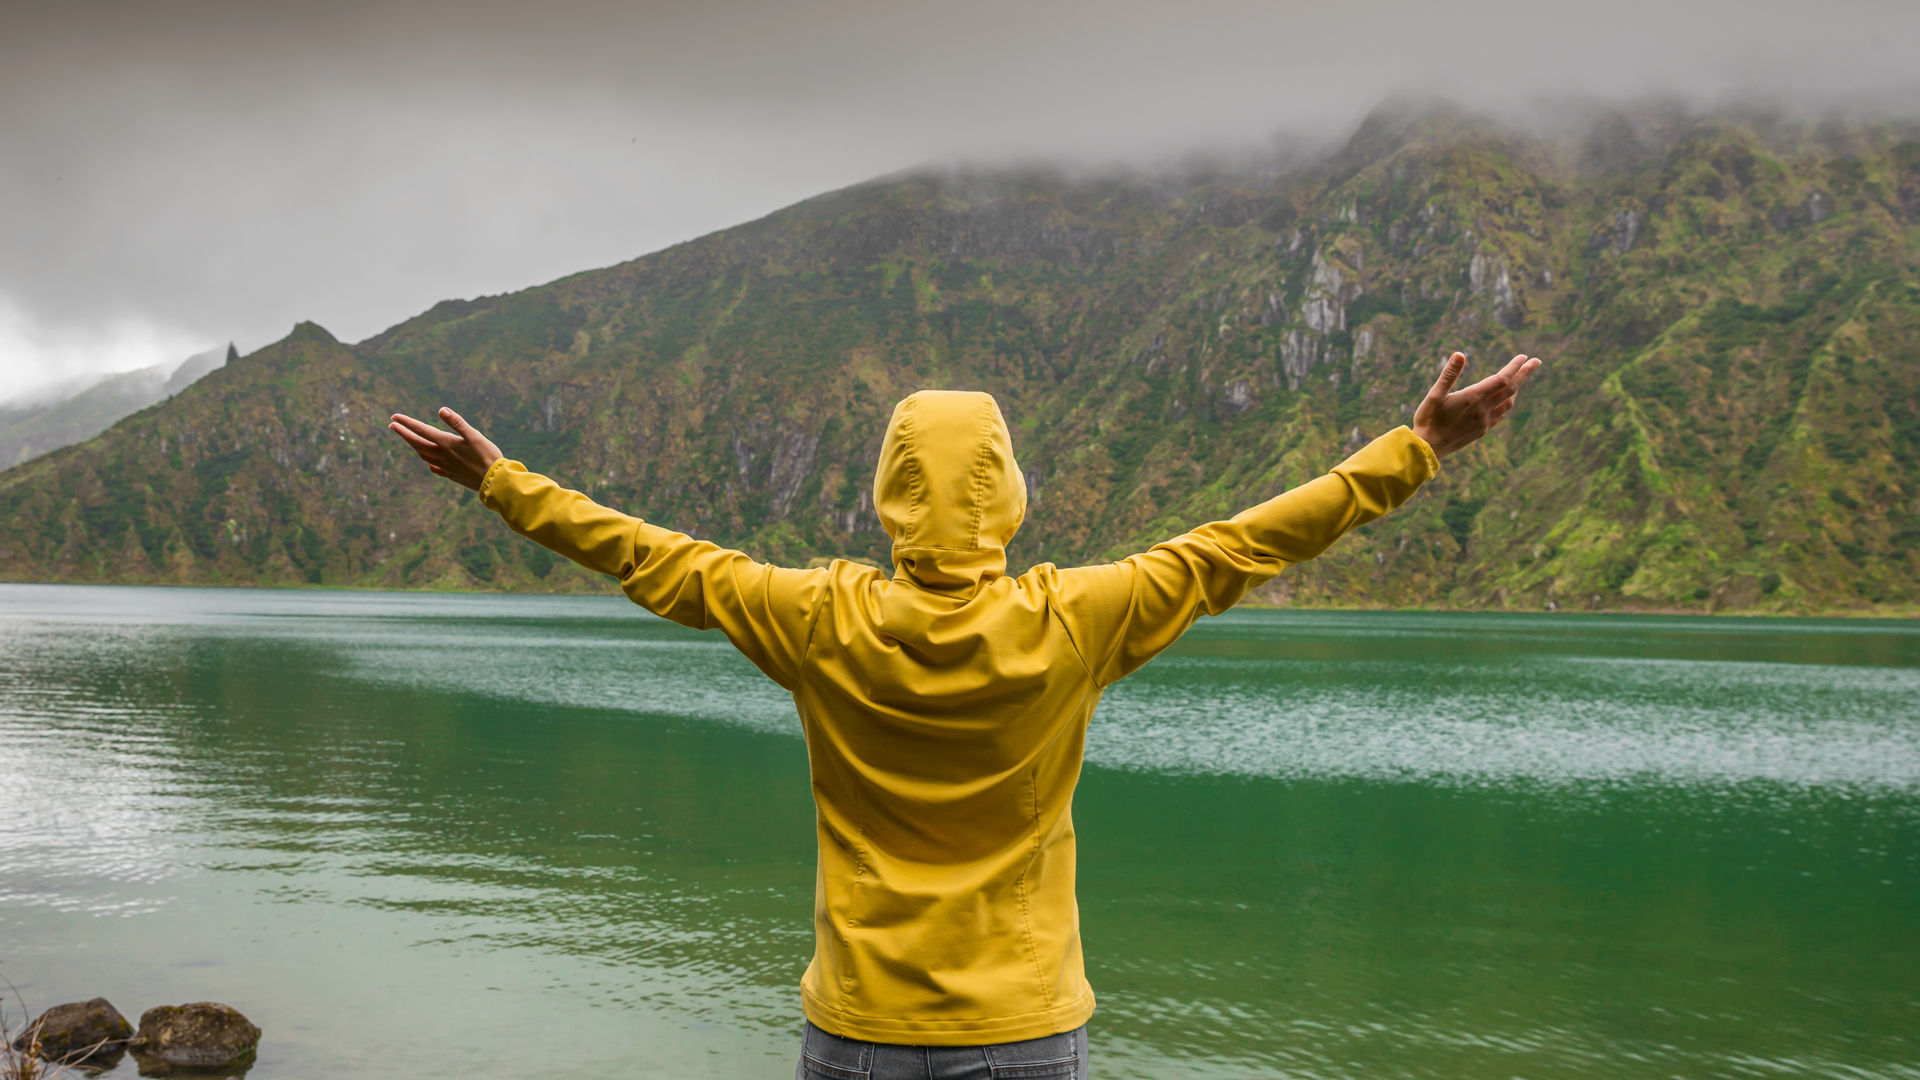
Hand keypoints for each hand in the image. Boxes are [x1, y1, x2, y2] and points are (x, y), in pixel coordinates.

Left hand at [387, 407, 503, 490]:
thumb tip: (441, 410)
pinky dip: (428, 462)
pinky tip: (429, 462)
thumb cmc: (487, 456)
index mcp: (446, 443)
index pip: (422, 431)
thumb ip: (457, 423)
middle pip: (417, 444)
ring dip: (414, 447)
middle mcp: (442, 455)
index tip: (394, 417)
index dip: (407, 423)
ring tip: (410, 440)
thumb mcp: (474, 435)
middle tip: (392, 425)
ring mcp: (446, 467)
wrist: (494, 481)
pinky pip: (435, 468)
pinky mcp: (452, 475)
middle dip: (404, 434)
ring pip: (424, 456)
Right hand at [1411, 351, 1541, 459]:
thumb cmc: (1428, 419)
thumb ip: (1449, 374)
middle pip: (1511, 389)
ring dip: (1516, 390)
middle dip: (1524, 374)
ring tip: (1518, 380)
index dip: (1514, 367)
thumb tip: (1460, 354)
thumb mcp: (1435, 394)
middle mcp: (1483, 410)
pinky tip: (1504, 402)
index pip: (1501, 379)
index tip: (1524, 356)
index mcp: (1473, 398)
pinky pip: (1500, 415)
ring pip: (1508, 403)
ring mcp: (1484, 422)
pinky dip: (1506, 404)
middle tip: (1536, 361)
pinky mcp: (1481, 431)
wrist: (1427, 448)